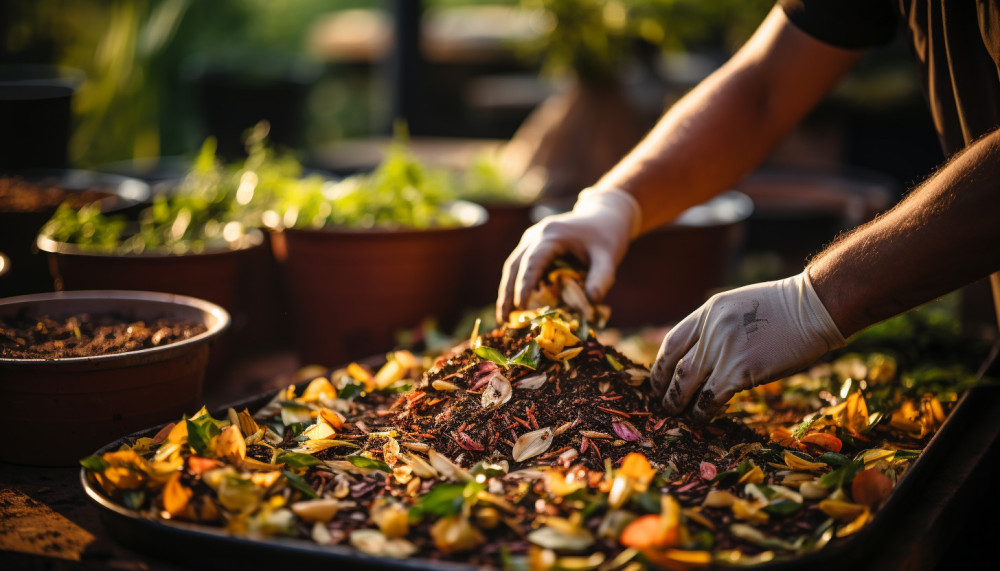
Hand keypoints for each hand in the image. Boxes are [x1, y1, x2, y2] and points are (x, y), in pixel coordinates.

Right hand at [496, 187, 640, 322]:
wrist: (605, 215)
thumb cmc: (607, 236)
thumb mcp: (609, 257)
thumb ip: (602, 278)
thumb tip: (592, 300)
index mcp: (552, 235)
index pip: (532, 262)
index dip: (525, 285)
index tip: (520, 307)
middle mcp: (536, 235)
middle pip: (514, 265)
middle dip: (507, 293)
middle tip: (503, 320)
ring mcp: (532, 239)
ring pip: (512, 266)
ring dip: (507, 291)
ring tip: (504, 317)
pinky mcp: (533, 246)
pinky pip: (520, 266)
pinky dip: (516, 285)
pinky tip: (516, 305)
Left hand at [650, 271, 844, 421]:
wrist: (814, 307)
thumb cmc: (785, 310)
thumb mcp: (739, 306)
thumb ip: (718, 326)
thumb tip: (704, 354)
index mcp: (708, 312)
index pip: (672, 342)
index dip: (661, 364)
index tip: (659, 379)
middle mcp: (710, 330)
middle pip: (675, 365)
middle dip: (664, 388)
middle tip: (662, 403)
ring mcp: (723, 350)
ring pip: (686, 384)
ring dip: (677, 403)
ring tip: (675, 414)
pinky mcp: (740, 371)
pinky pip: (711, 397)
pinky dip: (702, 411)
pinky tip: (702, 418)